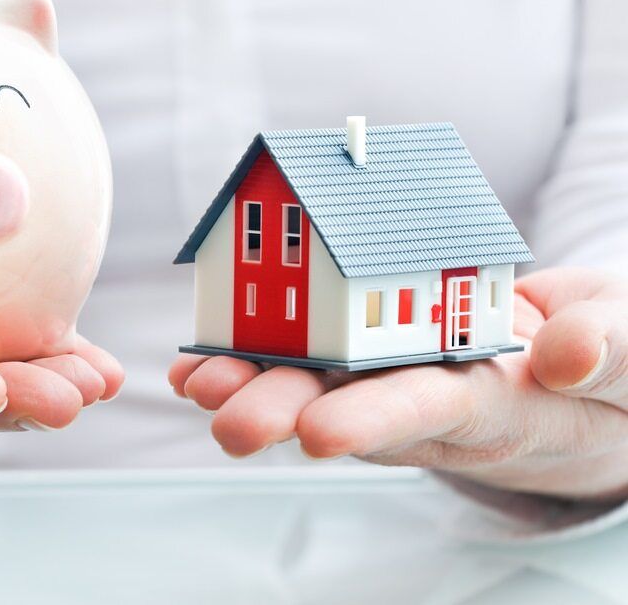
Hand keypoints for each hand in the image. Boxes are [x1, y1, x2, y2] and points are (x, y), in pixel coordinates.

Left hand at [169, 267, 627, 499]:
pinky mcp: (374, 364)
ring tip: (198, 384)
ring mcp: (397, 383)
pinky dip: (254, 360)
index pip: (435, 411)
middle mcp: (434, 402)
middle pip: (355, 409)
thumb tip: (564, 353)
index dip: (377, 420)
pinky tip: (202, 364)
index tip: (320, 432)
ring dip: (255, 386)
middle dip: (288, 413)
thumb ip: (610, 351)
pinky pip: (312, 363)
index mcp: (501, 403)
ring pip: (320, 387)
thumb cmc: (611, 362)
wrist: (579, 363)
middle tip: (226, 421)